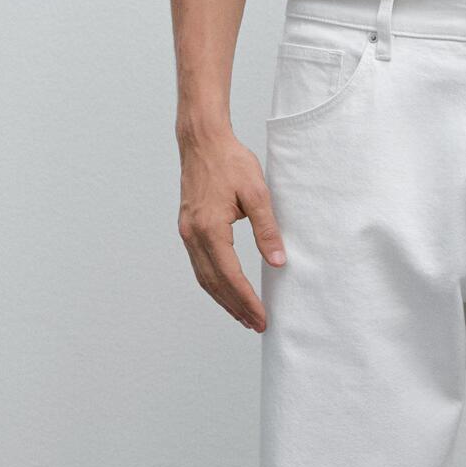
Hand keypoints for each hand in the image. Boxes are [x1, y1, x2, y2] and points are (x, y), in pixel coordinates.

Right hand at [177, 128, 284, 331]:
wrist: (202, 141)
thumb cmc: (230, 162)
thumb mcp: (257, 193)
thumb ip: (267, 229)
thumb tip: (278, 262)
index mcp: (210, 228)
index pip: (231, 275)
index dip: (247, 300)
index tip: (262, 317)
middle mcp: (194, 234)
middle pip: (215, 283)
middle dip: (236, 307)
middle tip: (256, 325)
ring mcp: (187, 233)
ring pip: (204, 278)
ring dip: (224, 300)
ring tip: (243, 317)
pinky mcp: (188, 229)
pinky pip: (200, 266)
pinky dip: (214, 284)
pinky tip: (227, 292)